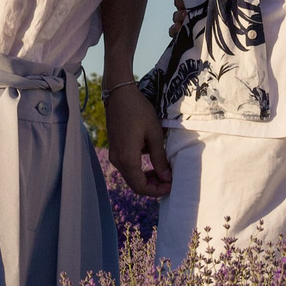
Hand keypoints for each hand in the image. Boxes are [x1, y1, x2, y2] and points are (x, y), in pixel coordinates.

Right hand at [104, 81, 173, 198]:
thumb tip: (167, 178)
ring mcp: (114, 155)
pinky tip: (153, 161)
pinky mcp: (115, 150)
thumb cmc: (139, 111)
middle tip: (169, 180)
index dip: (157, 191)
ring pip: (131, 177)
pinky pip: (127, 167)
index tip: (171, 185)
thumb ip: (159, 158)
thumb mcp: (154, 134)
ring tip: (163, 172)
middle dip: (153, 186)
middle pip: (135, 184)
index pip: (141, 187)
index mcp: (127, 158)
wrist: (120, 94)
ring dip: (147, 178)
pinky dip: (140, 170)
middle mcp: (117, 160)